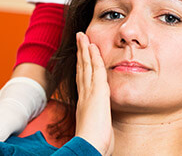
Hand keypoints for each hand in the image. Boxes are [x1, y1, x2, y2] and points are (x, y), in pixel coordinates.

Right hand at [74, 32, 113, 154]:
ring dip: (85, 50)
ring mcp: (89, 93)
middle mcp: (84, 96)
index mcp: (84, 104)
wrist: (89, 147)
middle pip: (82, 70)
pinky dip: (93, 57)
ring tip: (84, 37)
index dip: (82, 67)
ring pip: (86, 66)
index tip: (82, 56)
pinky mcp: (97, 92)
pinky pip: (95, 70)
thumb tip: (101, 129)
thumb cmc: (94, 144)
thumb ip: (98, 125)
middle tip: (80, 39)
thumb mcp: (97, 131)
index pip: (83, 81)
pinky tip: (92, 46)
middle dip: (81, 54)